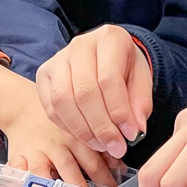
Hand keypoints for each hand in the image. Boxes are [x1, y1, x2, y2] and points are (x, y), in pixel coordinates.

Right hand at [36, 24, 152, 158]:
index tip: (130, 135)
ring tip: (101, 145)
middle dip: (101, 126)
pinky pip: (51, 107)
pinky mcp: (44, 75)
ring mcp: (58, 59)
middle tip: (116, 147)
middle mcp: (80, 44)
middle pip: (84, 92)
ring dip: (82, 130)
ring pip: (63, 100)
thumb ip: (140, 103)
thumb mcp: (142, 80)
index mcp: (110, 38)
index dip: (119, 111)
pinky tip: (85, 137)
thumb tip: (135, 130)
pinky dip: (68, 127)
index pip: (109, 79)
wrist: (106, 56)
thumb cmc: (126, 68)